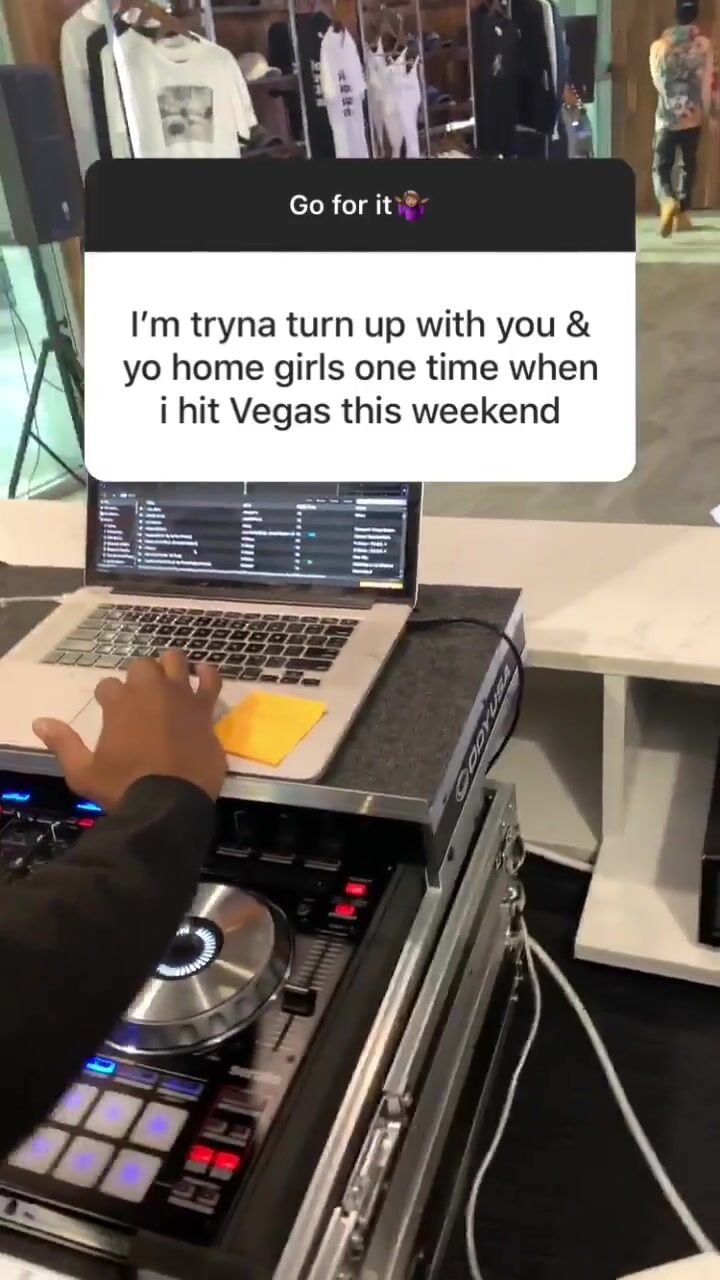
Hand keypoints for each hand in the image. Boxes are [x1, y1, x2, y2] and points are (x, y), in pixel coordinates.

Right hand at [32, 651, 225, 809]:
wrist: (169, 805)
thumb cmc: (123, 788)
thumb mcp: (83, 773)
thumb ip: (63, 744)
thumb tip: (39, 721)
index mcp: (119, 704)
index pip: (107, 685)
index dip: (107, 697)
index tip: (110, 710)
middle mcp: (149, 692)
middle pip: (141, 666)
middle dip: (137, 677)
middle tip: (139, 697)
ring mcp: (180, 697)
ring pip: (175, 661)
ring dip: (169, 666)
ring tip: (168, 680)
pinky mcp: (204, 710)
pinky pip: (211, 680)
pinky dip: (207, 674)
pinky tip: (202, 674)